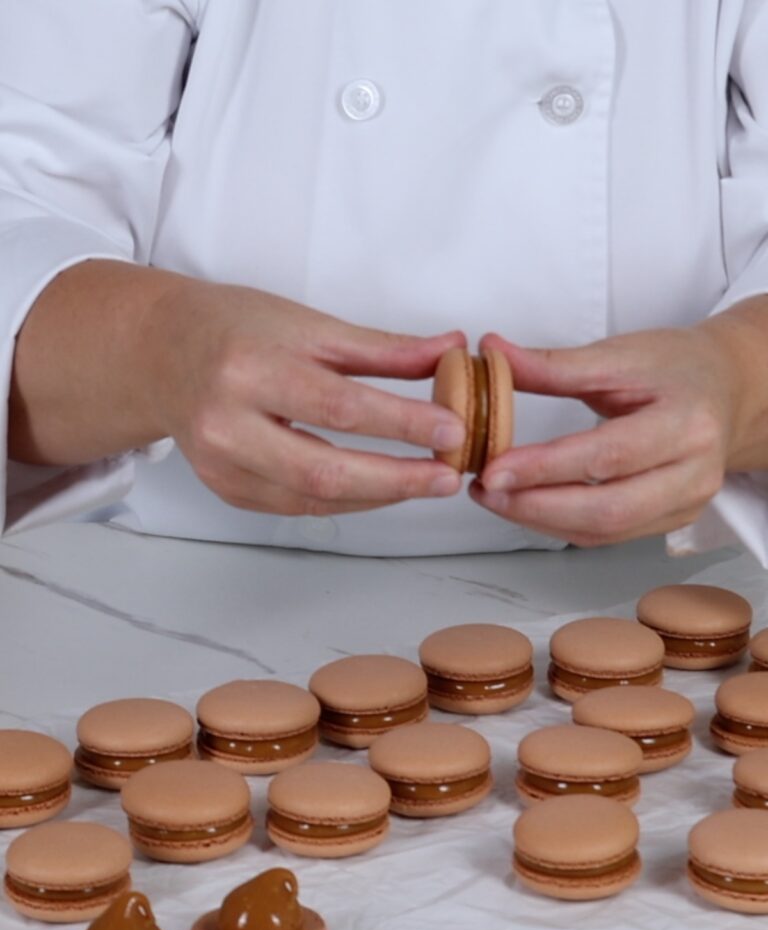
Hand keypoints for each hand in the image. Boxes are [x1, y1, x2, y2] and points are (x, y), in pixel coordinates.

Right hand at [151, 282, 465, 515]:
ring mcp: (221, 465)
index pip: (339, 406)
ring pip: (313, 500)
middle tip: (448, 476)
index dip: (401, 424)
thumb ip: (381, 348)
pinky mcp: (226, 489)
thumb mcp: (307, 324)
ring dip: (379, 496)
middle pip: (324, 470)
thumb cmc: (234, 329)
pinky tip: (380, 488)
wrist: (160, 353)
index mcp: (249, 368)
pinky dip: (347, 501)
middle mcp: (226, 423)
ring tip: (425, 482)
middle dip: (397, 480)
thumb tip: (450, 351)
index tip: (452, 429)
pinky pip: (297, 507)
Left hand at [469, 318, 753, 545]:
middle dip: (536, 506)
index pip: (609, 455)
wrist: (727, 389)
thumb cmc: (677, 368)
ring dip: (540, 520)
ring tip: (495, 497)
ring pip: (604, 531)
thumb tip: (493, 353)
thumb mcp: (619, 354)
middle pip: (608, 508)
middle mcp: (695, 473)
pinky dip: (559, 525)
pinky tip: (525, 506)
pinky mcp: (670, 520)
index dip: (547, 468)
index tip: (493, 468)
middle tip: (485, 489)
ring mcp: (686, 503)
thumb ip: (553, 364)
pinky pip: (607, 536)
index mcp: (688, 423)